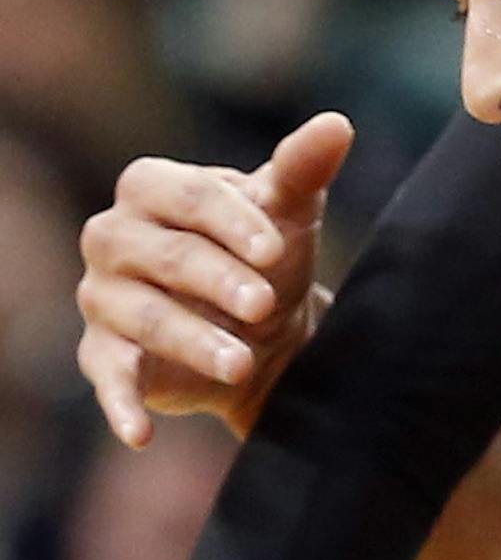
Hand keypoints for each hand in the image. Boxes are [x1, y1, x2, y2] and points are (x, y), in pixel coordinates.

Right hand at [76, 111, 353, 446]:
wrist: (262, 328)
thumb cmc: (267, 255)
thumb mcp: (289, 215)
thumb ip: (303, 170)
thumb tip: (338, 124)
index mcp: (151, 190)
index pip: (187, 198)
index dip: (233, 223)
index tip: (278, 250)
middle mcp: (113, 238)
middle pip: (163, 257)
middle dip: (217, 281)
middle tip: (266, 305)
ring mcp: (103, 298)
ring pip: (142, 317)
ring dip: (193, 341)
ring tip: (242, 363)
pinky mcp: (103, 354)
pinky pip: (105, 377)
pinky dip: (120, 406)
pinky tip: (143, 435)